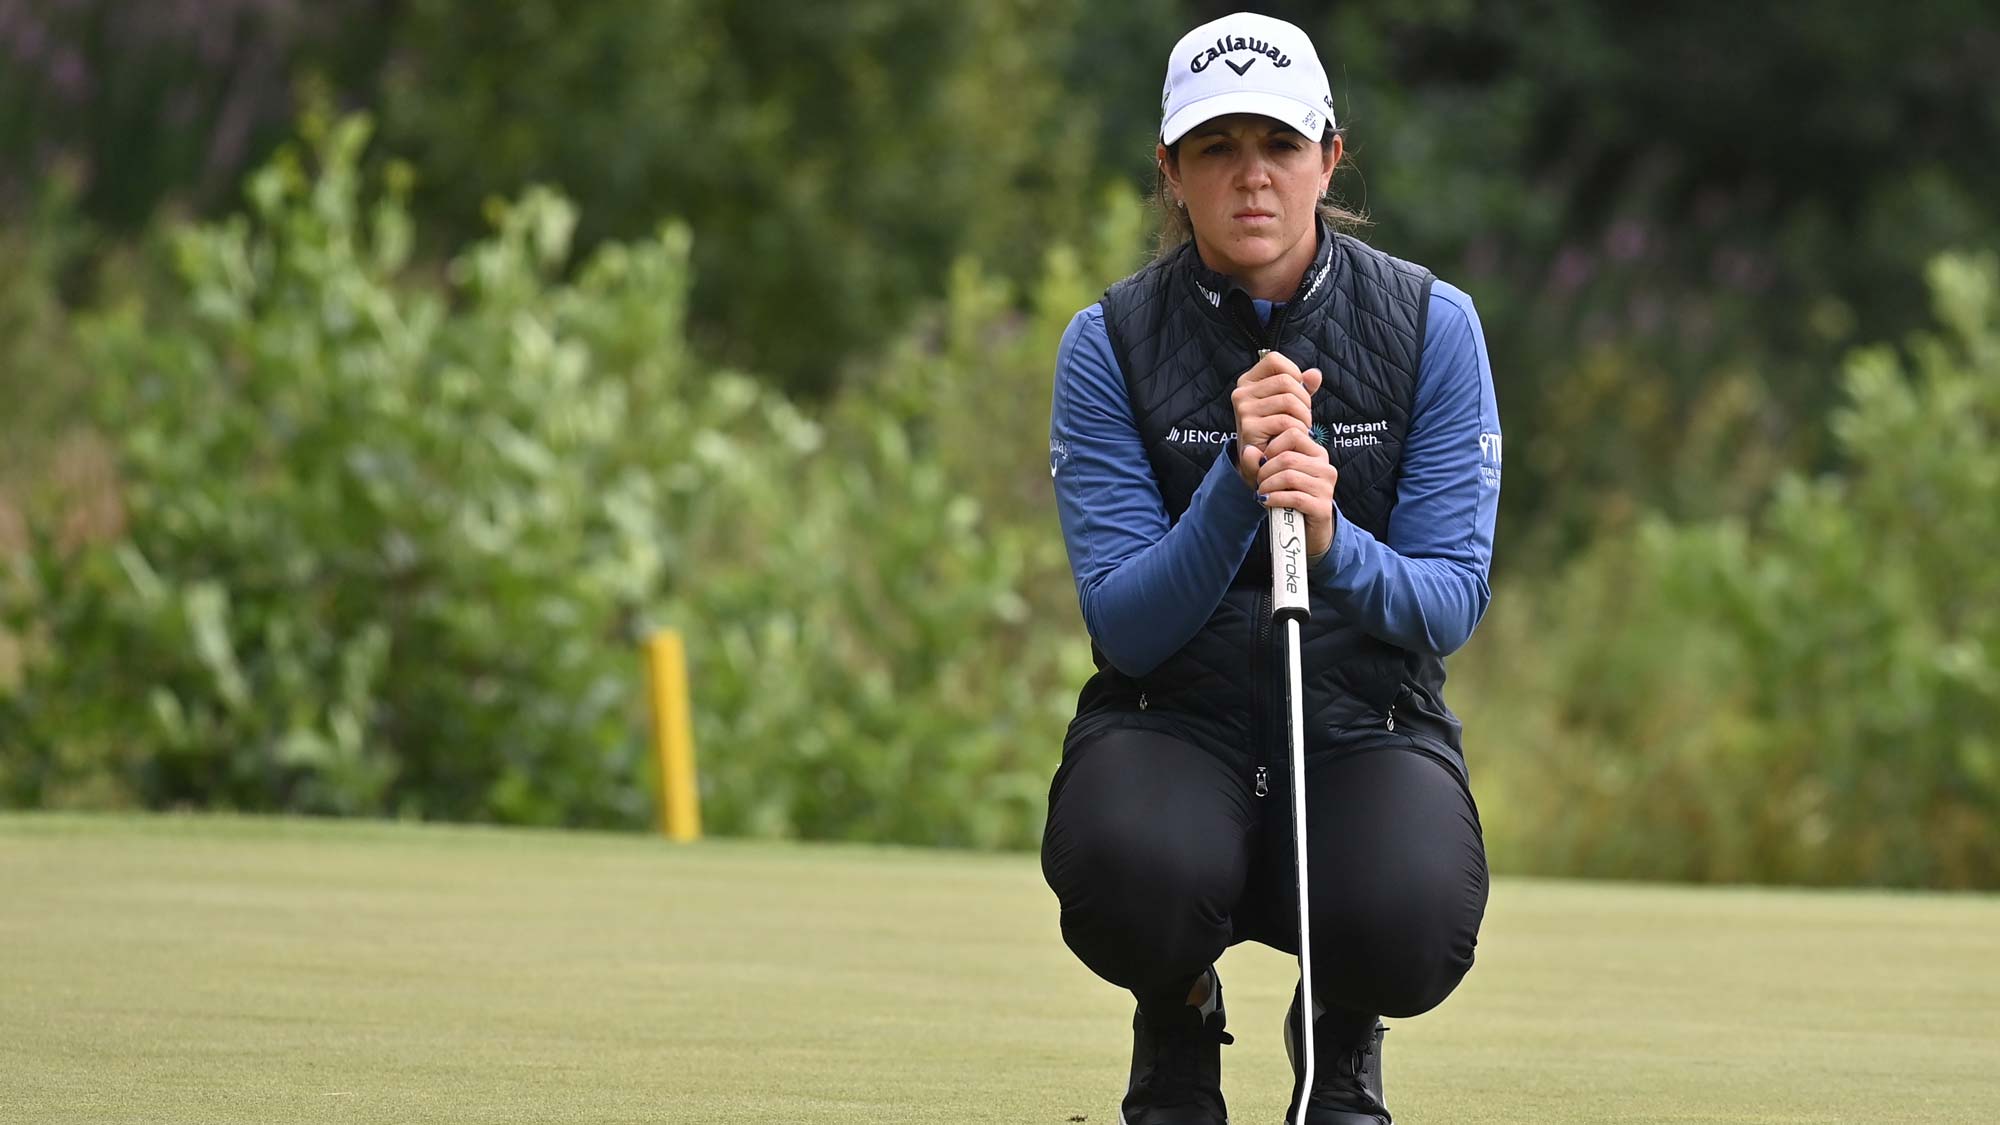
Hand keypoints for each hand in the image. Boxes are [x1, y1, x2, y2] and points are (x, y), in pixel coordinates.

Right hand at [1230, 351, 1322, 489]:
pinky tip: (1295, 437)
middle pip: (1286, 381)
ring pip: (1288, 401)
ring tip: (1301, 428)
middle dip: (1304, 400)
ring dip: (1303, 417)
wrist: (1261, 463)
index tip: (1299, 392)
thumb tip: (1315, 375)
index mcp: (1248, 382)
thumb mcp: (1288, 405)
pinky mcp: (1249, 428)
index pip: (1273, 360)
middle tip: (1305, 417)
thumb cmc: (1275, 430)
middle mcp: (1241, 393)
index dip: (1293, 372)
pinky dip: (1297, 430)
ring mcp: (1243, 410)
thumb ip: (1302, 388)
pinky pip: (1285, 422)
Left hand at [1256, 426, 1337, 561]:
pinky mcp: (1323, 507)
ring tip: (1261, 493)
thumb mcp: (1275, 476)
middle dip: (1265, 470)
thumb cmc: (1290, 500)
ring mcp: (1326, 488)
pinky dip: (1275, 499)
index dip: (1272, 447)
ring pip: (1289, 476)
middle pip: (1287, 458)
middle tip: (1258, 482)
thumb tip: (1249, 450)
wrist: (1306, 532)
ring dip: (1268, 485)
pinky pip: (1294, 497)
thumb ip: (1260, 461)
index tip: (1263, 462)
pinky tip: (1267, 502)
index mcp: (1317, 455)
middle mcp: (1325, 468)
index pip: (1294, 434)